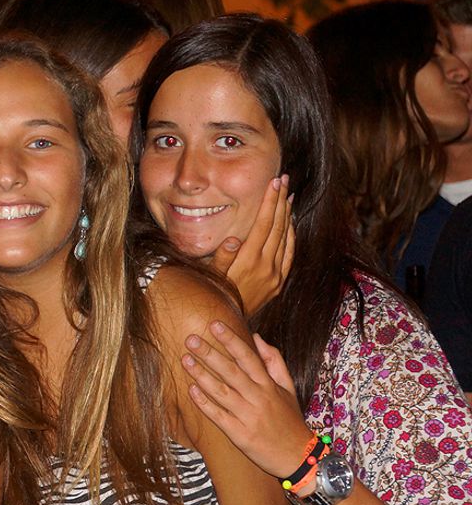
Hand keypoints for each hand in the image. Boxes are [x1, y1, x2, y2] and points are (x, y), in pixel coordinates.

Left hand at [181, 319, 311, 478]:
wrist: (299, 457)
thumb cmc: (290, 420)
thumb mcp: (288, 388)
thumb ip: (273, 361)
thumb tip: (256, 337)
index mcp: (269, 385)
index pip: (248, 357)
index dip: (231, 340)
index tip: (214, 325)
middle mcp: (258, 398)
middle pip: (231, 371)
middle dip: (210, 354)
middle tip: (191, 339)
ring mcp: (248, 416)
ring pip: (221, 392)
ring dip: (201, 375)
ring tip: (185, 360)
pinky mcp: (239, 434)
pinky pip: (218, 416)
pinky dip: (204, 403)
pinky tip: (191, 390)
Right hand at [210, 175, 294, 315]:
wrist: (229, 325)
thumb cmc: (215, 296)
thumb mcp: (213, 277)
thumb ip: (222, 258)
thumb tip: (232, 239)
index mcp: (249, 260)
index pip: (263, 224)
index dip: (270, 201)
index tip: (274, 183)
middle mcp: (266, 266)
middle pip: (277, 226)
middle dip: (280, 201)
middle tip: (284, 180)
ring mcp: (275, 274)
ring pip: (286, 238)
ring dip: (287, 214)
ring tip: (288, 195)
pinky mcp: (279, 282)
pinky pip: (289, 254)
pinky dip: (291, 236)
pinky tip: (289, 224)